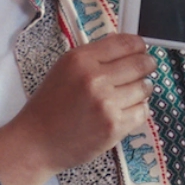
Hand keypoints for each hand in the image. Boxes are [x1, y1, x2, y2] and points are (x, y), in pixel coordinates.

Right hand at [8, 33, 155, 174]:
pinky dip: (138, 111)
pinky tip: (124, 111)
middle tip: (146, 68)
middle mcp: (94, 78)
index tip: (141, 49)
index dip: (139, 45)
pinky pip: (142, 112)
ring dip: (142, 90)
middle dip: (147, 65)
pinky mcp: (114, 126)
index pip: (125, 43)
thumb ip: (93, 57)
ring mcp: (106, 103)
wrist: (37, 142)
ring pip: (145, 88)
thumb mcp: (64, 70)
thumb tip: (127, 48)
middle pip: (140, 64)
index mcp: (80, 59)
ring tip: (129, 94)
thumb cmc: (49, 106)